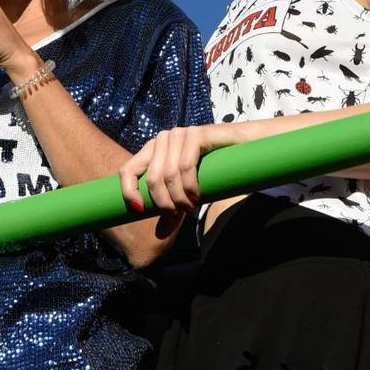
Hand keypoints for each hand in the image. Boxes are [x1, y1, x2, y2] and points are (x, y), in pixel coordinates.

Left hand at [118, 124, 240, 213]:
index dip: (129, 191)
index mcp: (152, 150)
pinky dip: (190, 186)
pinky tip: (197, 196)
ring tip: (190, 208)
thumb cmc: (212, 169)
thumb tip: (159, 234)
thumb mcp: (186, 191)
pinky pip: (186, 166)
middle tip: (179, 215)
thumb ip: (172, 209)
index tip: (140, 211)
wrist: (242, 146)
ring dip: (179, 198)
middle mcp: (162, 139)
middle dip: (165, 203)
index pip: (127, 170)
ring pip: (169, 174)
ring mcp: (178, 134)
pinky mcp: (195, 134)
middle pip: (152, 178)